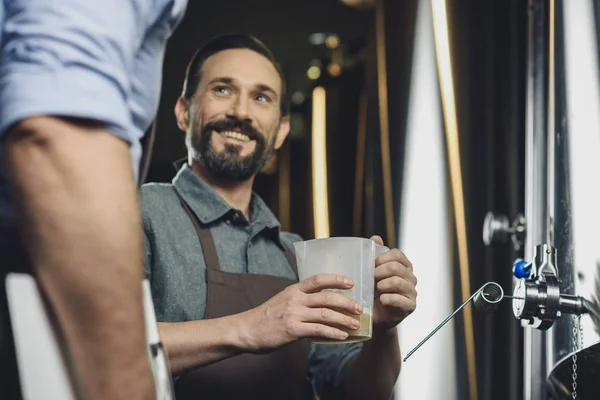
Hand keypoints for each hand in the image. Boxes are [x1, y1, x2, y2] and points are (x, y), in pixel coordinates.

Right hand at [238, 274, 363, 352]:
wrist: (247, 330)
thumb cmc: (266, 317)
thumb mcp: (283, 301)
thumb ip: (301, 300)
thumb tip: (321, 305)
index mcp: (294, 290)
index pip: (318, 279)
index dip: (336, 279)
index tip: (350, 282)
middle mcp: (295, 299)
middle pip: (327, 297)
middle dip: (346, 302)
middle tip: (360, 308)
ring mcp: (294, 314)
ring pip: (325, 314)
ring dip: (343, 319)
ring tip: (355, 324)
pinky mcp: (293, 330)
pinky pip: (318, 330)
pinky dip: (333, 333)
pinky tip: (342, 336)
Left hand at [371, 235, 417, 330]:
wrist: (376, 316)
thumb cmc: (374, 292)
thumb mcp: (373, 272)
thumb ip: (375, 254)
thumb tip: (376, 238)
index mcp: (403, 266)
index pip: (396, 254)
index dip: (382, 257)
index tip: (371, 264)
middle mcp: (411, 278)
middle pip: (395, 267)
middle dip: (379, 271)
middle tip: (370, 278)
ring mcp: (412, 292)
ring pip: (397, 281)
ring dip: (382, 285)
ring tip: (375, 289)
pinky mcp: (410, 306)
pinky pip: (399, 299)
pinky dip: (387, 298)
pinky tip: (382, 300)